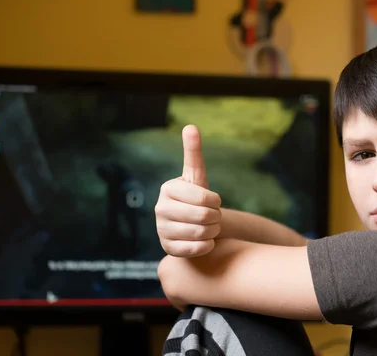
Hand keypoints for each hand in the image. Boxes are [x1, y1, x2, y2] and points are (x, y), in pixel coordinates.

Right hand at [155, 125, 221, 256]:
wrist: (191, 224)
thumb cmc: (196, 197)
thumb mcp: (196, 175)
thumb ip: (193, 152)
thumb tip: (190, 126)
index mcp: (168, 189)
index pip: (203, 197)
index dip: (215, 201)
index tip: (215, 201)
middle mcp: (160, 209)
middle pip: (203, 216)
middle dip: (216, 217)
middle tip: (215, 216)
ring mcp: (162, 230)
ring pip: (201, 233)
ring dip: (213, 231)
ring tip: (210, 227)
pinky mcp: (168, 249)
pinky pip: (196, 249)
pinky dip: (207, 245)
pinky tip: (206, 240)